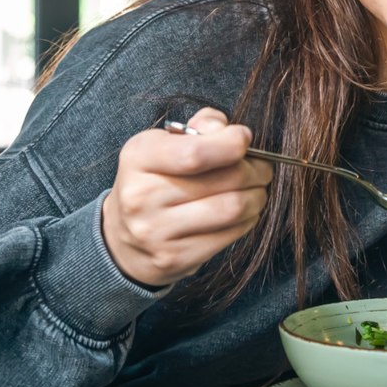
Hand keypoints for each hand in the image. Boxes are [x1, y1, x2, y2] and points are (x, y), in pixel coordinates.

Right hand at [102, 108, 272, 286]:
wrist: (123, 238)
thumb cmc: (155, 180)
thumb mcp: (164, 144)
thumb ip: (199, 128)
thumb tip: (226, 129)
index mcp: (138, 158)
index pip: (196, 153)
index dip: (232, 144)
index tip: (244, 139)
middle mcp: (141, 196)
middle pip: (226, 179)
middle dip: (255, 170)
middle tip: (262, 168)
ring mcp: (157, 232)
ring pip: (232, 208)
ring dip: (257, 196)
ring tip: (257, 189)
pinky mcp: (175, 258)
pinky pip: (229, 234)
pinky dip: (248, 220)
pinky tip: (244, 212)